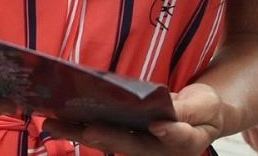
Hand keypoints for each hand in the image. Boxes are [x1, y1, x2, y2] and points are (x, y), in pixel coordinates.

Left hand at [43, 83, 223, 155]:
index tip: (156, 126)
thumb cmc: (206, 111)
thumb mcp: (206, 108)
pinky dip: (80, 123)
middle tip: (78, 128)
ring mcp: (138, 143)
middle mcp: (154, 149)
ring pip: (106, 139)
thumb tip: (161, 125)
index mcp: (181, 145)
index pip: (172, 141)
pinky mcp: (126, 134)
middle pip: (125, 143)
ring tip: (50, 123)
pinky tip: (59, 116)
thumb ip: (187, 115)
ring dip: (78, 131)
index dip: (164, 134)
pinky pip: (102, 129)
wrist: (201, 114)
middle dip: (99, 135)